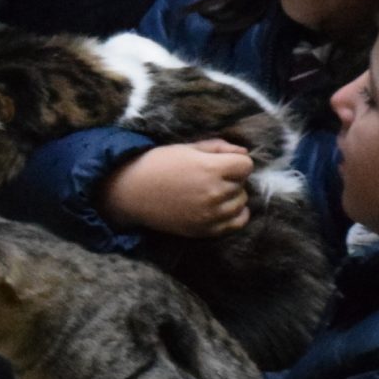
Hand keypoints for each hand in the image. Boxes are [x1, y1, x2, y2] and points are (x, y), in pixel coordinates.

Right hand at [101, 140, 256, 236]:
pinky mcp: (205, 230)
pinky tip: (221, 207)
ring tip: (211, 192)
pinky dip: (234, 215)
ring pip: (241, 203)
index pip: (246, 165)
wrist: (131, 192)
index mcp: (210, 169)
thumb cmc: (157, 164)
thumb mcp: (187, 148)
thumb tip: (245, 153)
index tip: (221, 162)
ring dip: (231, 196)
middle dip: (231, 179)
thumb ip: (218, 148)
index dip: (235, 162)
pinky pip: (236, 223)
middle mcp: (214, 193)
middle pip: (242, 184)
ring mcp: (210, 214)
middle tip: (209, 177)